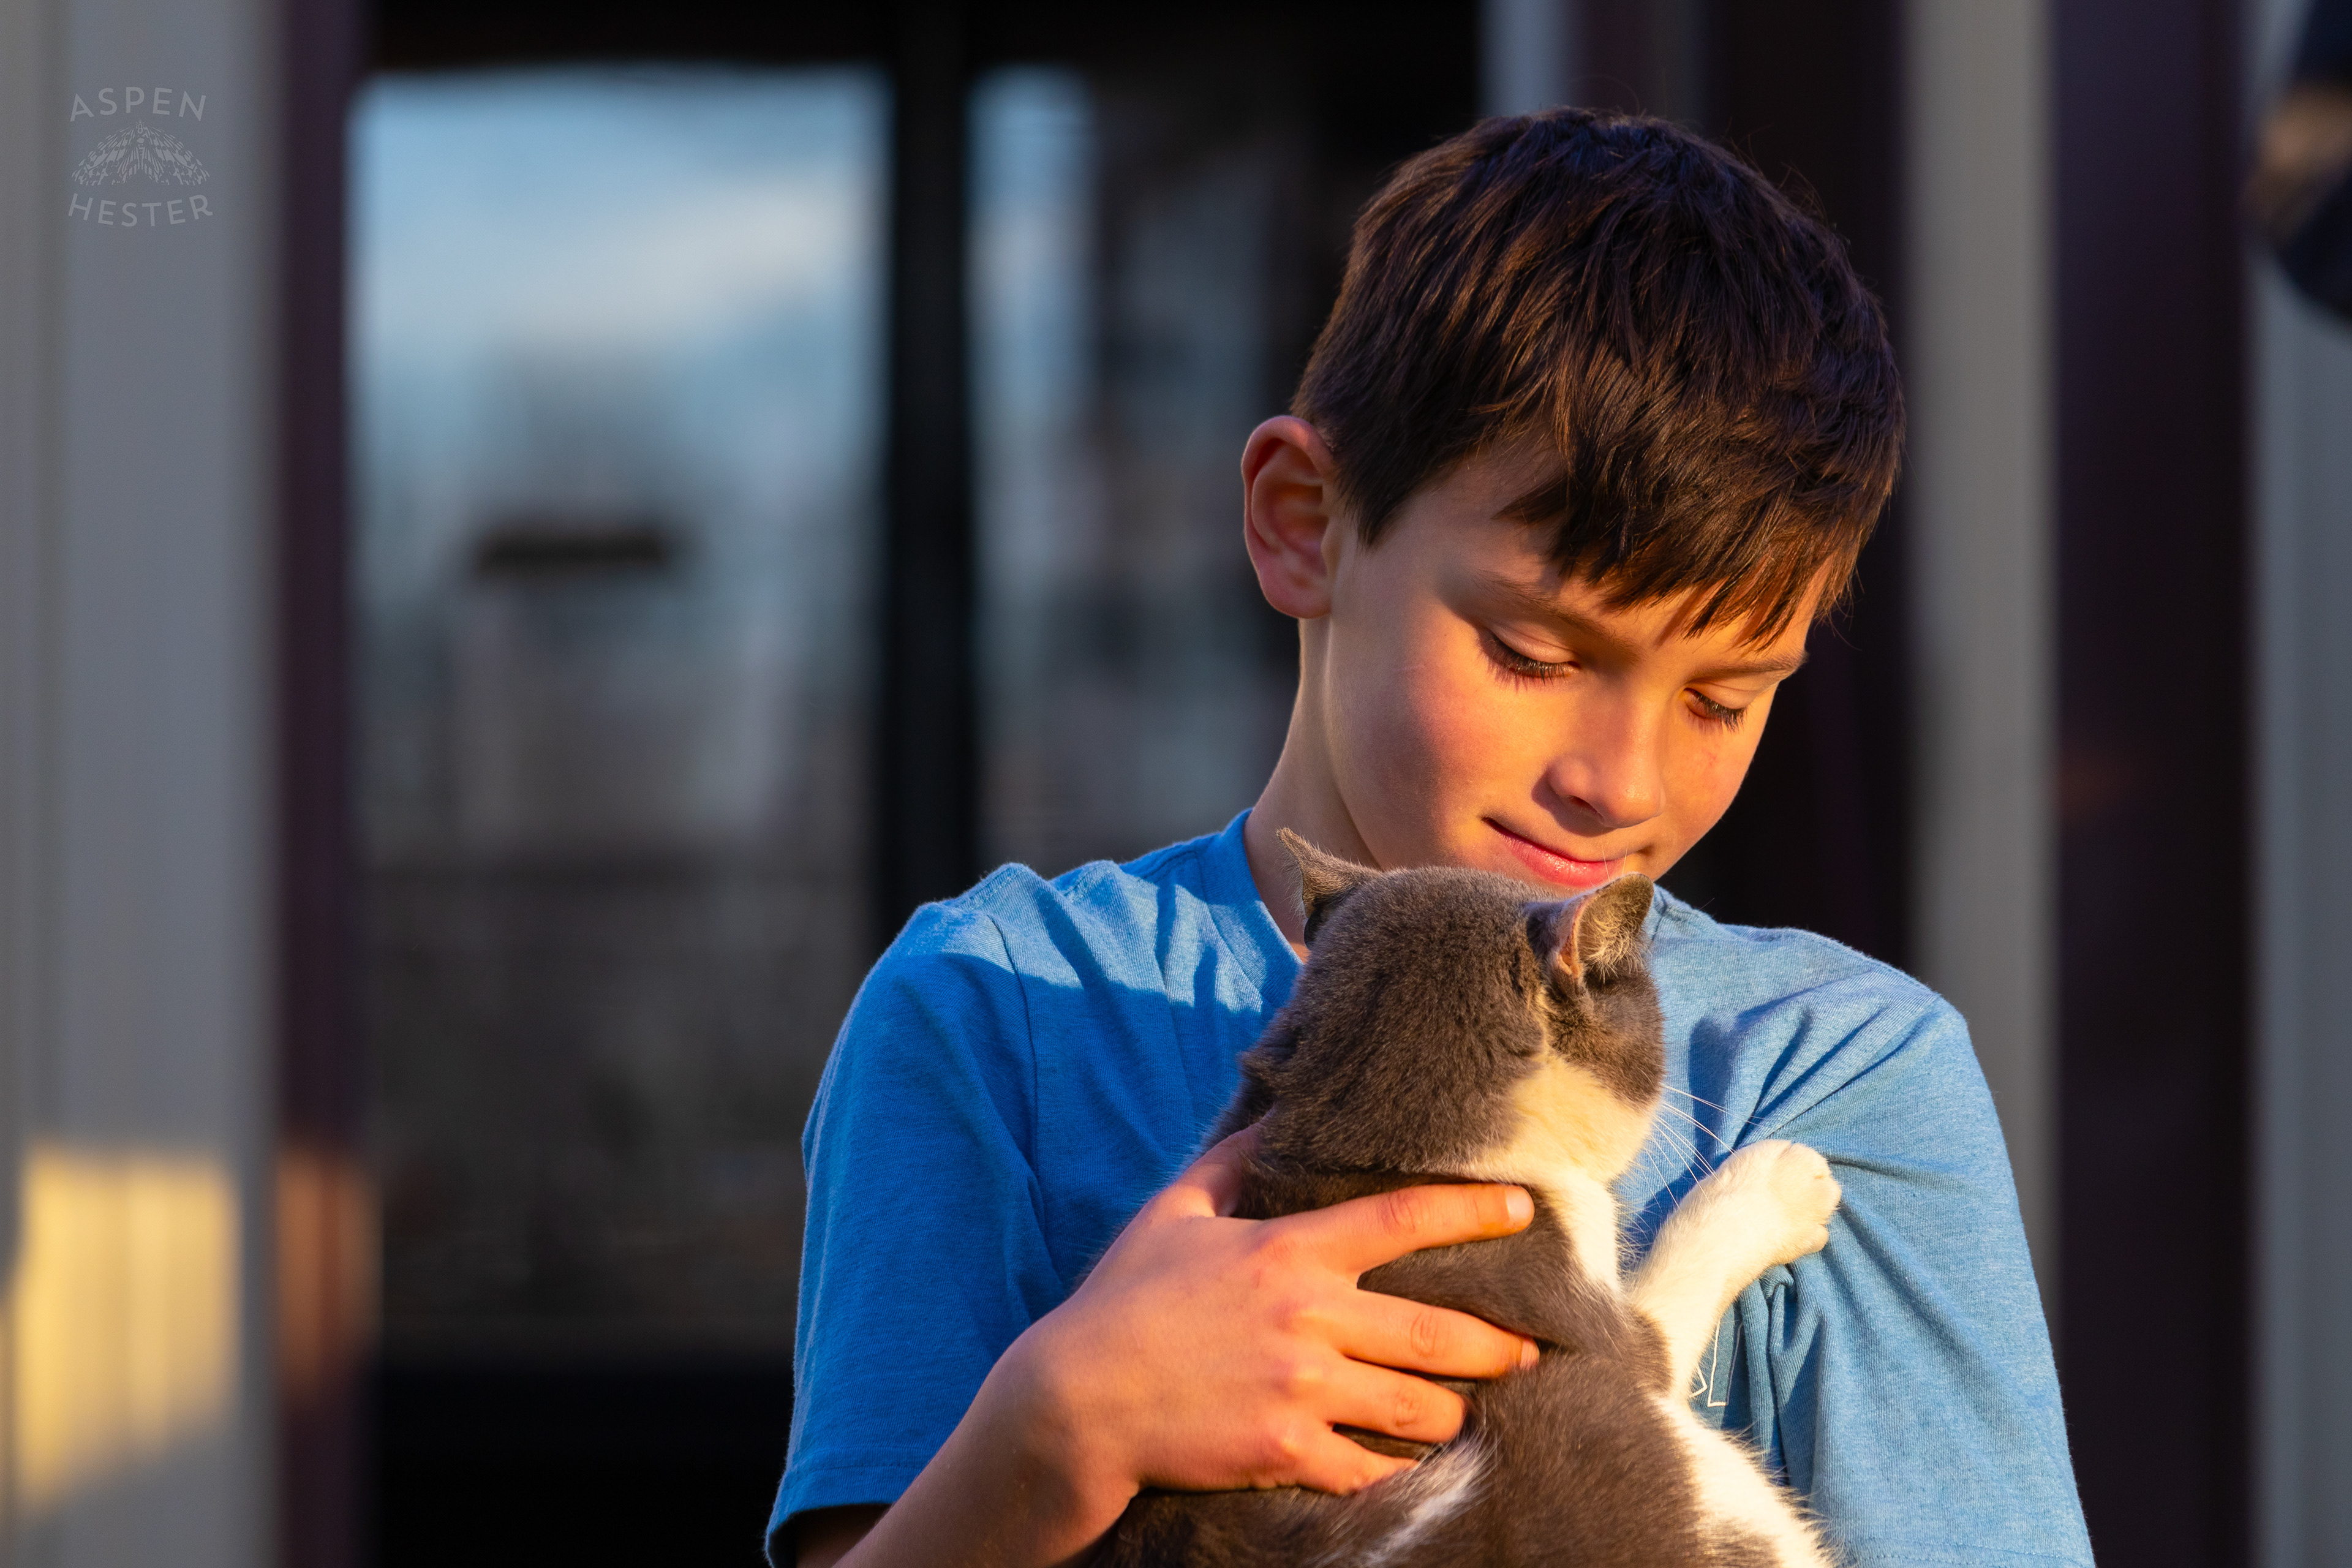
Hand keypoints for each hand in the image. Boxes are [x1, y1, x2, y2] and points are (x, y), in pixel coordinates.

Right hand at [824, 1128, 1537, 1567]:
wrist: (1072, 1403)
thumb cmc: (1120, 1305)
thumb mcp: (1169, 1216)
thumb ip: (1225, 1166)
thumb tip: (1264, 1117)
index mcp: (1286, 1252)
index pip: (1401, 1218)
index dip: (1472, 1210)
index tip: (1522, 1208)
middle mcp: (1308, 1318)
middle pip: (1437, 1332)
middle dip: (1499, 1345)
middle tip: (1533, 1350)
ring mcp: (1301, 1390)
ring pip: (1416, 1407)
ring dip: (1450, 1413)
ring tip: (1465, 1414)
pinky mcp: (1285, 1452)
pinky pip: (1368, 1469)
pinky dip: (1392, 1472)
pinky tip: (1406, 1470)